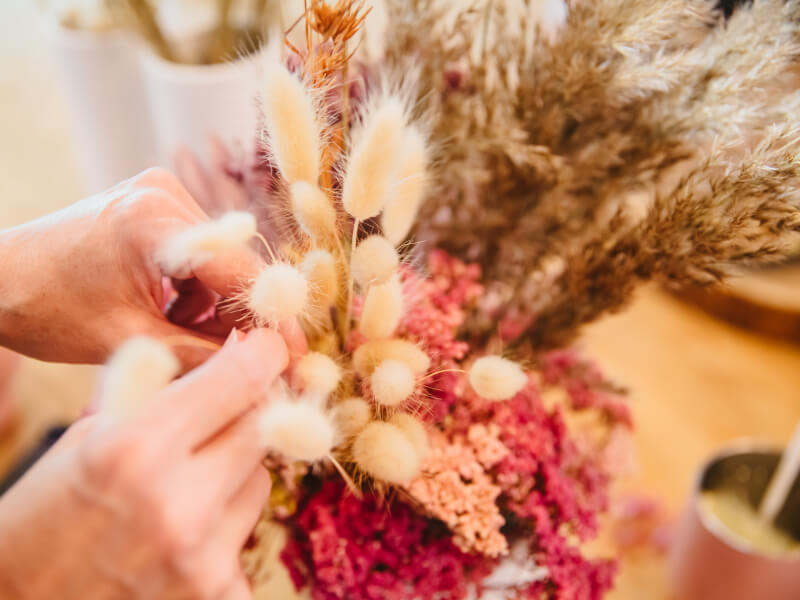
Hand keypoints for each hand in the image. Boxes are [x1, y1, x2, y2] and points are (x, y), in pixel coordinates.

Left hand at [0, 168, 262, 368]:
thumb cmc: (45, 310)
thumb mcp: (128, 342)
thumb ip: (201, 356)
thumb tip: (263, 373)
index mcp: (153, 222)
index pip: (239, 274)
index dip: (271, 320)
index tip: (295, 357)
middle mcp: (163, 193)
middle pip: (232, 266)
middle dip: (236, 316)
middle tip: (233, 360)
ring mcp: (159, 191)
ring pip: (218, 261)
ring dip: (212, 305)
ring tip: (180, 338)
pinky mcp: (154, 200)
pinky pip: (198, 251)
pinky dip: (193, 288)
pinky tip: (168, 313)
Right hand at [0, 328, 287, 599]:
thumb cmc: (46, 511)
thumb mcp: (88, 435)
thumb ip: (160, 390)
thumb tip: (238, 348)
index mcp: (135, 448)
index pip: (242, 380)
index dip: (264, 355)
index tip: (266, 349)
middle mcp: (177, 504)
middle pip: (263, 428)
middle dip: (246, 414)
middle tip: (214, 419)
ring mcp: (201, 558)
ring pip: (259, 481)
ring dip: (233, 473)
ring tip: (180, 489)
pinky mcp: (217, 596)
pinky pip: (245, 536)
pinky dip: (223, 528)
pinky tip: (181, 536)